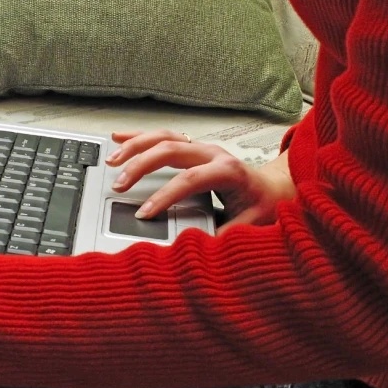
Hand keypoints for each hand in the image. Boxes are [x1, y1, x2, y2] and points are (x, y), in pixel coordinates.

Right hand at [106, 130, 294, 233]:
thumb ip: (226, 237)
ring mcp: (203, 148)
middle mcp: (214, 153)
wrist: (274, 188)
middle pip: (171, 149)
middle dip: (141, 166)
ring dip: (136, 147)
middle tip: (119, 185)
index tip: (145, 213)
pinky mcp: (194, 149)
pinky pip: (164, 137)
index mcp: (228, 171)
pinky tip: (120, 139)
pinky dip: (140, 138)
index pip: (191, 180)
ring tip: (113, 160)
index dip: (165, 195)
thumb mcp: (252, 226)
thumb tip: (197, 250)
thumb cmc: (264, 205)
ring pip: (164, 138)